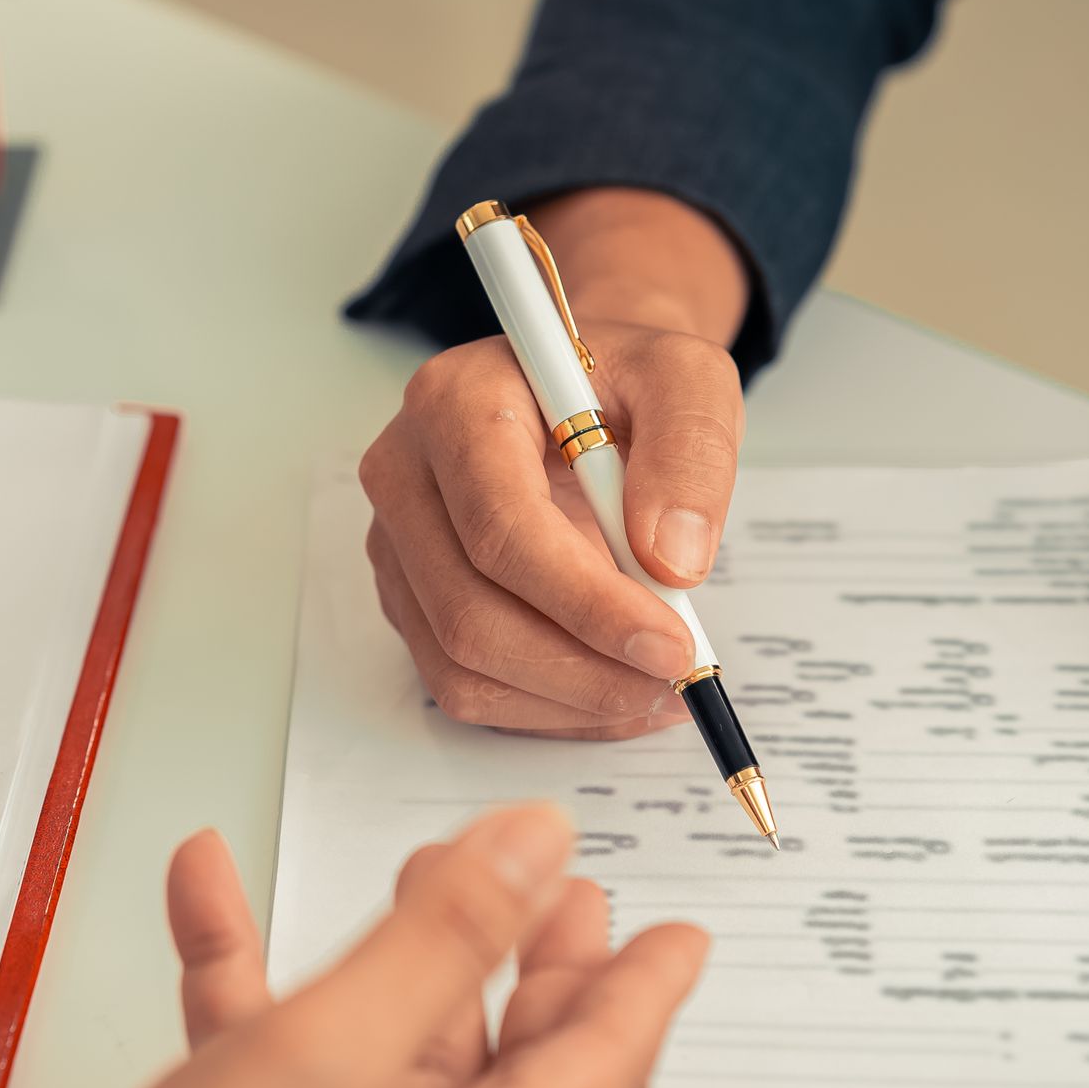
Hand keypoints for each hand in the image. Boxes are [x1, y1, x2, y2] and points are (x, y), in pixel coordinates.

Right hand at [120, 804, 707, 1087]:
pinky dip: (240, 967)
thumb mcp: (324, 1057)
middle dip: (531, 959)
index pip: (593, 1072)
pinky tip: (206, 889)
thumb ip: (440, 943)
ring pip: (385, 1043)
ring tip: (419, 865)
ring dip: (392, 944)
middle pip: (505, 1059)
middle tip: (568, 895)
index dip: (640, 992)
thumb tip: (536, 845)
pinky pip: (264, 1046)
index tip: (679, 939)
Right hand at [361, 188, 748, 736]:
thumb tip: (671, 561)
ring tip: (655, 691)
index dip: (586, 602)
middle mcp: (404, 473)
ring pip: (460, 662)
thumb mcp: (687, 381)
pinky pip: (462, 681)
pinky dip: (545, 707)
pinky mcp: (410, 595)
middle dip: (582, 668)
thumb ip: (690, 453)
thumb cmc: (625, 382)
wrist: (584, 390)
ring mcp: (398, 542)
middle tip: (674, 683)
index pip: (501, 528)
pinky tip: (611, 689)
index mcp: (455, 402)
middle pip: (469, 610)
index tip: (671, 645)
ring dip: (567, 700)